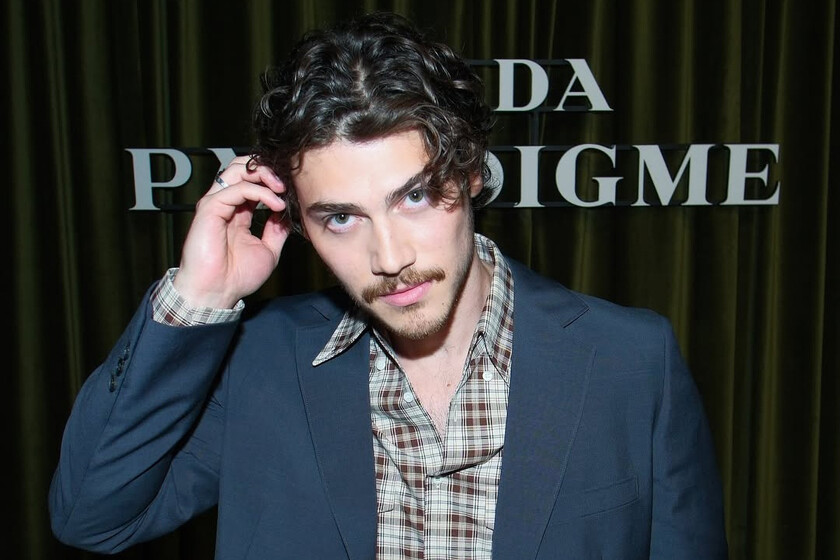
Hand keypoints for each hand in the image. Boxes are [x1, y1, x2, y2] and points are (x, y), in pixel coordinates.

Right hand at [172, 156, 289, 308]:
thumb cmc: (236, 277)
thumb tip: (288, 214)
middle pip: (242, 167)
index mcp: (238, 213)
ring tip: (282, 188)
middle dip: (267, 168)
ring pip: (237, 170)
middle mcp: (226, 204)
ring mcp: (217, 204)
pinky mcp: (210, 208)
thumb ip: (277, 230)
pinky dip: (260, 192)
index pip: (253, 181)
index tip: (292, 189)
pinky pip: (237, 189)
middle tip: (286, 183)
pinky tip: (276, 204)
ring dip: (264, 174)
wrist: (217, 293)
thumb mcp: (268, 250)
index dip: (272, 179)